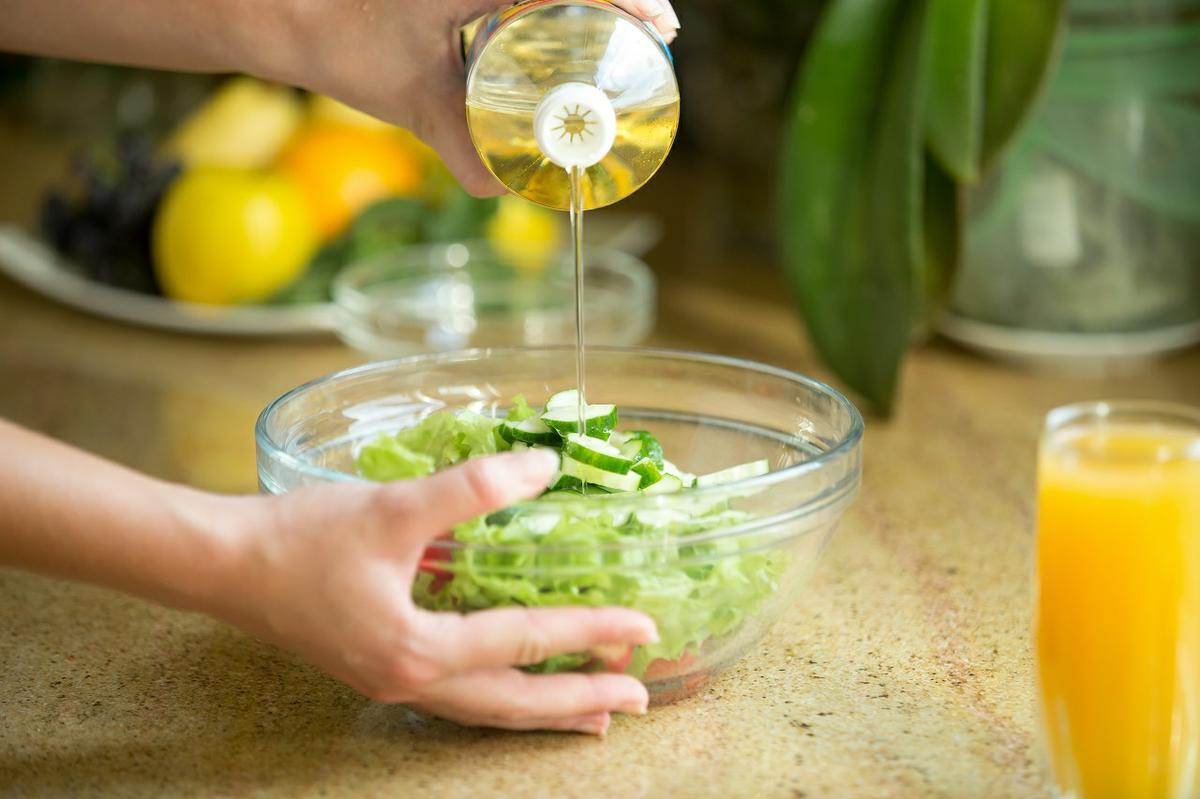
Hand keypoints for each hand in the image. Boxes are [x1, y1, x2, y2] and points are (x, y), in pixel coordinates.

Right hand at [216, 449, 657, 734]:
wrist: (222, 565)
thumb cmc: (300, 539)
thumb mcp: (392, 509)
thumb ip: (472, 489)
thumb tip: (544, 467)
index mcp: (420, 649)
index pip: (525, 642)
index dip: (590, 631)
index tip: (644, 628)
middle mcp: (412, 681)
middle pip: (514, 703)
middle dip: (581, 701)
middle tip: (639, 696)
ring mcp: (393, 683)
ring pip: (487, 711)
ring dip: (544, 710)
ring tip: (594, 716)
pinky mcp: (379, 669)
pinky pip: (459, 697)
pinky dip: (500, 697)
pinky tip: (511, 683)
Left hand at [278, 0, 680, 195]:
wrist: (288, 12)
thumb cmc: (344, 41)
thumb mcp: (412, 99)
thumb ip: (460, 148)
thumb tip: (501, 190)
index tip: (662, 27)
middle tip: (652, 36)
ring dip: (593, 2)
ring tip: (626, 34)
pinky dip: (555, 5)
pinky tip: (568, 32)